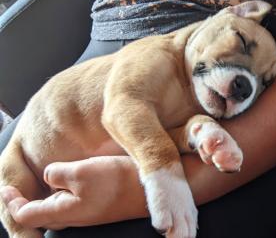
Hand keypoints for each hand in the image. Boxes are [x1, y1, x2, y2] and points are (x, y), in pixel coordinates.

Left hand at [0, 156, 147, 229]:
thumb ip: (57, 174)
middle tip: (18, 185)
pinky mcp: (97, 204)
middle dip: (26, 200)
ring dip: (47, 193)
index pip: (25, 215)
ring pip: (57, 205)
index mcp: (64, 212)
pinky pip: (72, 199)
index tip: (6, 188)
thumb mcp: (81, 172)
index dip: (12, 202)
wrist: (148, 190)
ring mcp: (86, 212)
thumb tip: (49, 175)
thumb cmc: (117, 182)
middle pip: (40, 213)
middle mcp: (73, 216)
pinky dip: (64, 189)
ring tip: (47, 176)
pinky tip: (70, 176)